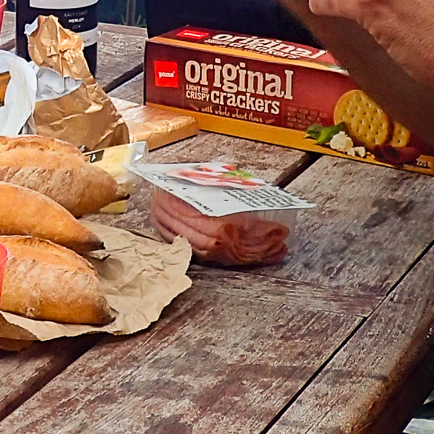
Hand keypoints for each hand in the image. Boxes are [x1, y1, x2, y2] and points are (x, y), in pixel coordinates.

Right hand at [150, 189, 289, 265]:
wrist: (152, 183)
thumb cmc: (181, 175)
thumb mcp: (209, 174)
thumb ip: (229, 184)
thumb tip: (261, 194)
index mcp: (196, 208)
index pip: (236, 228)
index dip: (260, 231)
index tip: (279, 228)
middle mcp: (193, 228)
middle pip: (232, 244)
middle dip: (260, 245)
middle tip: (281, 241)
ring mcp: (186, 239)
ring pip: (224, 254)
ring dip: (252, 255)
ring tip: (274, 250)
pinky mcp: (185, 246)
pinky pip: (214, 259)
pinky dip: (236, 258)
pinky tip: (252, 255)